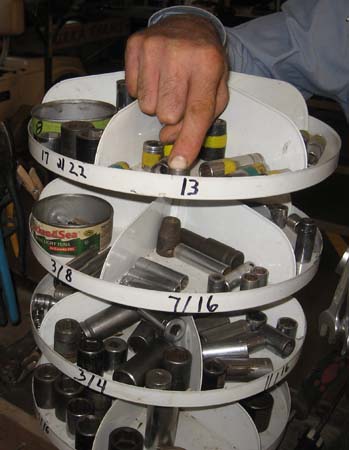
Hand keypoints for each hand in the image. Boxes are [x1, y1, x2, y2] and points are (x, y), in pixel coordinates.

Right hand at [125, 14, 228, 169]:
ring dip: (157, 102)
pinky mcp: (135, 45)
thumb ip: (200, 120)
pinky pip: (132, 91)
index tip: (179, 162)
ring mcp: (154, 47)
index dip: (187, 141)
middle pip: (167, 114)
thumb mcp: (215, 90)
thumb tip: (169, 139)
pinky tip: (155, 75)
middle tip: (180, 96)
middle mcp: (180, 53)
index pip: (196, 112)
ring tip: (168, 83)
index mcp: (208, 64)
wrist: (188, 25)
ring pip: (147, 106)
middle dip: (173, 114)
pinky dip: (143, 89)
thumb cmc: (204, 62)